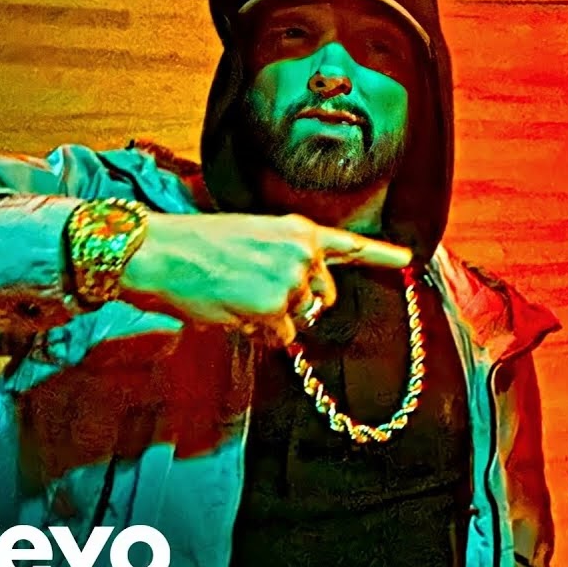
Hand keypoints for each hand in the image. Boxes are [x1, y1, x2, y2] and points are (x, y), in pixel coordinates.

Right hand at [119, 212, 410, 344]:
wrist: (157, 251)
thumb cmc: (197, 246)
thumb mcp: (253, 237)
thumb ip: (288, 259)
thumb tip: (307, 296)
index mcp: (298, 230)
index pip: (349, 245)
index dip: (381, 254)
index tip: (410, 260)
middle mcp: (303, 253)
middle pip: (323, 298)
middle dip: (297, 303)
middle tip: (253, 289)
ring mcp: (291, 281)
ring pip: (299, 319)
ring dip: (273, 318)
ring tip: (236, 294)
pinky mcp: (274, 309)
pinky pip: (280, 337)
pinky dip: (258, 332)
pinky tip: (233, 310)